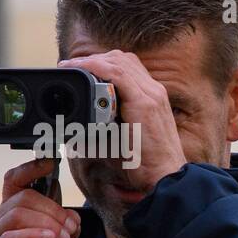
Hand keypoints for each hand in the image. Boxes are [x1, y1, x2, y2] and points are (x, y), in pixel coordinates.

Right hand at [0, 158, 80, 237]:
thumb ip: (65, 232)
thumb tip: (75, 219)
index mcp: (12, 213)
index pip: (16, 181)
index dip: (31, 169)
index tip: (49, 163)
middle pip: (25, 197)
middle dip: (54, 210)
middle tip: (70, 228)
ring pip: (18, 214)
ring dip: (47, 223)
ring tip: (62, 237)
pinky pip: (10, 237)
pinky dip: (33, 235)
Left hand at [58, 50, 186, 191]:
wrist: (165, 178)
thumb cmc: (145, 165)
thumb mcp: (124, 139)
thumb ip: (107, 127)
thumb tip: (78, 130)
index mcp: (152, 98)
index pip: (129, 66)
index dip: (103, 63)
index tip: (81, 69)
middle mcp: (154, 92)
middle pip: (123, 59)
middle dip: (96, 58)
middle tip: (73, 67)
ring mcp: (152, 95)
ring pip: (120, 61)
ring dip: (92, 60)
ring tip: (72, 67)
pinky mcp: (145, 103)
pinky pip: (118, 73)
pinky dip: (96, 67)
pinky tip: (81, 69)